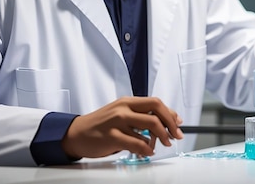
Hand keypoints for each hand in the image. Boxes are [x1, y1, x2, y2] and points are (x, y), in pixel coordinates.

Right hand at [61, 96, 183, 158]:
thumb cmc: (101, 124)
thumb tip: (164, 120)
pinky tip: (146, 152)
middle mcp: (123, 108)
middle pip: (156, 111)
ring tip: (160, 145)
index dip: (170, 113)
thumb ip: (139, 115)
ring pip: (149, 126)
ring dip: (161, 138)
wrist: (76, 133)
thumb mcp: (120, 114)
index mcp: (127, 102)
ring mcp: (117, 121)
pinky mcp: (112, 136)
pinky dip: (146, 149)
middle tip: (175, 136)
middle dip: (170, 125)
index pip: (156, 102)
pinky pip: (137, 143)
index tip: (178, 123)